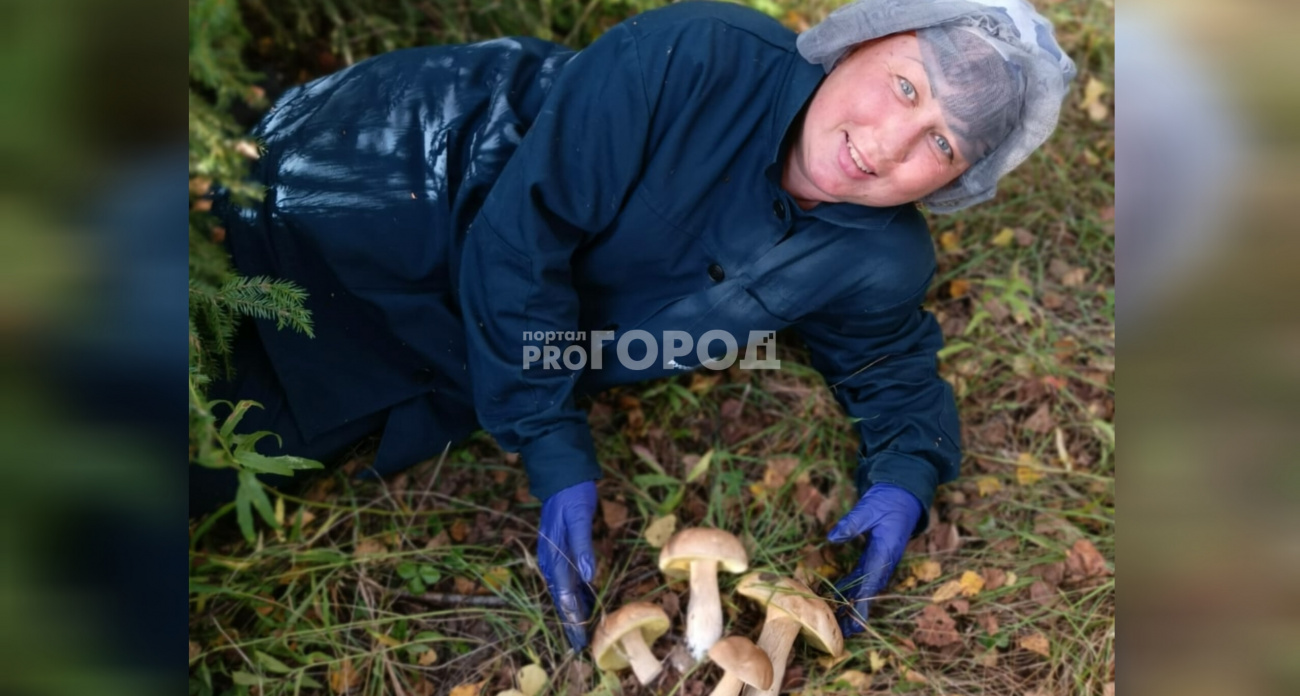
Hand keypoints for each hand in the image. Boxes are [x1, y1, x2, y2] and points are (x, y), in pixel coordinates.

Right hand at [538, 480, 597, 649]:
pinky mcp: (560, 550)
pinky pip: (567, 578)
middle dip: (570, 621)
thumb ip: (582, 546)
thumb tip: (589, 576)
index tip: (578, 639)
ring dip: (572, 609)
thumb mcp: (579, 517)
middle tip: (579, 645)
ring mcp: (554, 555)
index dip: (572, 618)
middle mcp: (551, 559)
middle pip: (561, 597)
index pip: (564, 594)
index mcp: (554, 555)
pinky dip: (576, 593)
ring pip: (563, 590)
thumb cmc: (572, 495)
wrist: (561, 475)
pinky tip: (585, 600)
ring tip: (582, 629)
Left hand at [826, 483, 923, 636]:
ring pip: (866, 587)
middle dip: (856, 612)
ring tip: (838, 622)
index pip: (871, 581)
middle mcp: (885, 560)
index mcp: (885, 551)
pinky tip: (838, 596)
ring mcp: (881, 560)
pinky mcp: (875, 557)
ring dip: (852, 604)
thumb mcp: (868, 508)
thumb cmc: (887, 500)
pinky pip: (863, 577)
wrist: (904, 495)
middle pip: (868, 591)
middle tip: (843, 632)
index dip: (862, 602)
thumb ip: (851, 523)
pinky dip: (851, 589)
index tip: (854, 620)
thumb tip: (832, 537)